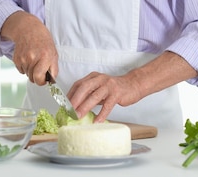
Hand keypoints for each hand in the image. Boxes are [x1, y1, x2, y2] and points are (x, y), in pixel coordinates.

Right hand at [0, 11, 57, 85]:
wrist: (28, 30)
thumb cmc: (43, 41)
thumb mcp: (54, 53)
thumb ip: (53, 69)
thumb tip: (51, 82)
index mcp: (45, 57)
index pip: (39, 78)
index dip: (42, 81)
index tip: (44, 79)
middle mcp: (33, 58)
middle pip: (32, 79)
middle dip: (37, 76)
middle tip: (40, 67)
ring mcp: (23, 58)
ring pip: (27, 74)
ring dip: (31, 71)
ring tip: (34, 59)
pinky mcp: (16, 59)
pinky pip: (21, 70)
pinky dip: (24, 67)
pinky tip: (28, 58)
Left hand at [66, 51, 197, 121]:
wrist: (133, 85)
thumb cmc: (114, 89)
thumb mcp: (99, 88)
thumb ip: (89, 94)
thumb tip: (75, 107)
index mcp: (93, 77)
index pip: (78, 84)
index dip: (70, 94)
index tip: (63, 105)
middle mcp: (100, 79)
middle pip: (84, 88)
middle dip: (74, 100)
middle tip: (68, 110)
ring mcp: (108, 85)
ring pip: (94, 96)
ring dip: (85, 107)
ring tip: (78, 116)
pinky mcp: (117, 93)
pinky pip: (108, 105)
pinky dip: (102, 114)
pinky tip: (97, 121)